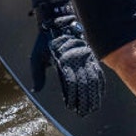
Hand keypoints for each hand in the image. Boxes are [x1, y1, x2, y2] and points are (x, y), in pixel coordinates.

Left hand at [30, 0, 103, 115]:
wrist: (56, 23)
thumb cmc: (44, 42)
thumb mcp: (36, 57)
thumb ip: (37, 75)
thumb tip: (36, 90)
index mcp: (63, 61)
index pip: (70, 82)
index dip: (72, 96)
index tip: (71, 107)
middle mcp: (76, 60)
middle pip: (84, 83)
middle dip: (85, 100)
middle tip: (84, 113)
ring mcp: (85, 58)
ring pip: (92, 79)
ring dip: (94, 95)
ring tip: (93, 108)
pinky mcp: (90, 57)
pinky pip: (98, 72)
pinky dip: (100, 84)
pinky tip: (100, 94)